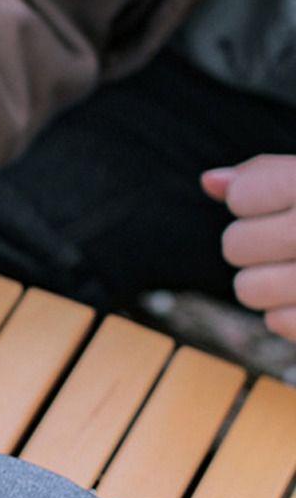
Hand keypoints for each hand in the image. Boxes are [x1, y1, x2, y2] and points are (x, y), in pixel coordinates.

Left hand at [203, 155, 295, 340]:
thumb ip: (268, 175)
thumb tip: (209, 182)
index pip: (241, 193)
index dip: (251, 199)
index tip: (281, 201)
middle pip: (234, 245)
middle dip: (254, 243)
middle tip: (289, 240)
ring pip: (247, 289)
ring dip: (266, 281)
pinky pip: (276, 322)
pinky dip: (290, 310)